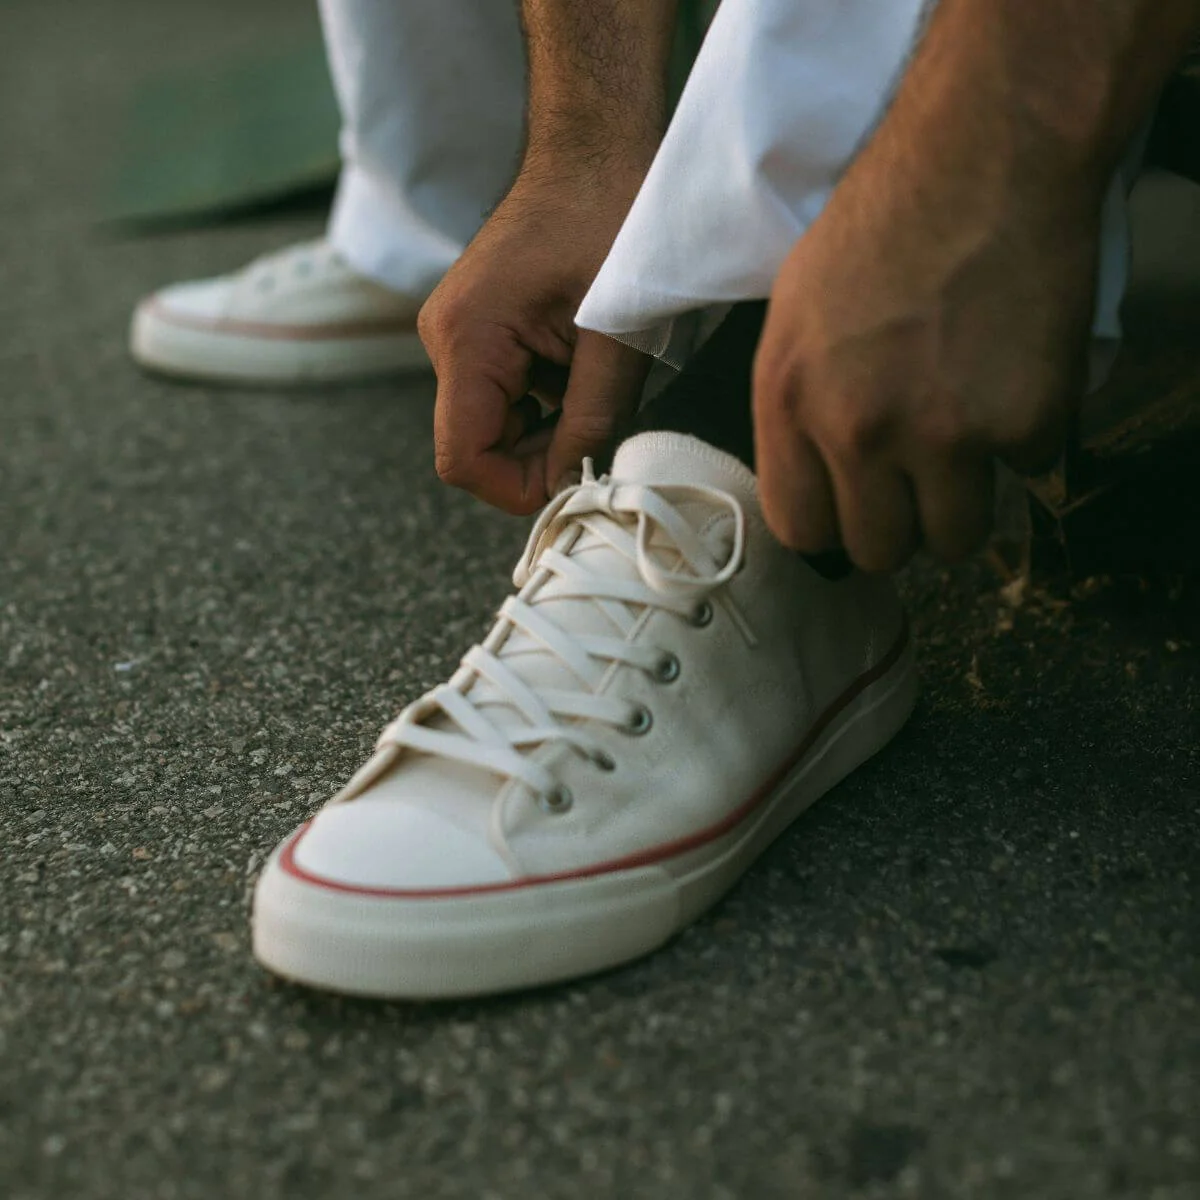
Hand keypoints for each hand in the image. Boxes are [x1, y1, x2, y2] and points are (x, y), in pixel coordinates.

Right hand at [419, 169, 651, 514]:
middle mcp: (446, 340)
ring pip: (495, 423)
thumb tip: (572, 483)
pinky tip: (585, 362)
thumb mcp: (616, 337)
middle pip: (478, 445)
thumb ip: (591, 419)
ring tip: (599, 380)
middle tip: (602, 430)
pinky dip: (547, 398)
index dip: (517, 488)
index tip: (576, 478)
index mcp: (466, 340)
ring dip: (549, 424)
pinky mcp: (479, 328)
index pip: (462, 459)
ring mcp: (459, 333)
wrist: (597, 147)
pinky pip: (505, 392)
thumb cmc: (610, 222)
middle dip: (539, 455)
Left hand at [752, 129, 1101, 571]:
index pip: (799, 529)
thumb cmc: (878, 225)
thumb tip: (810, 484)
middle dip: (898, 526)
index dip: (830, 525)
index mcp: (789, 403)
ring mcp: (945, 435)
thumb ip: (794, 411)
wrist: (986, 158)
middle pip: (878, 551)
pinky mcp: (1025, 423)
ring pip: (954, 541)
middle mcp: (858, 432)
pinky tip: (1013, 378)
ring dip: (962, 507)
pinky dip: (1026, 440)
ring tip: (967, 450)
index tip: (853, 508)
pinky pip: (1026, 474)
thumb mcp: (792, 319)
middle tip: (915, 483)